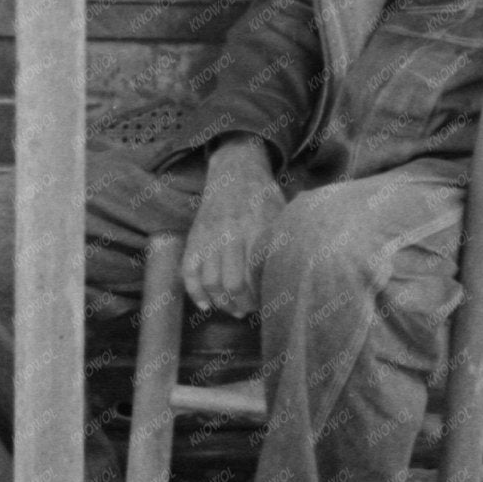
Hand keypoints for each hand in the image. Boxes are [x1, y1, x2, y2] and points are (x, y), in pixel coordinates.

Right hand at [181, 138, 284, 315]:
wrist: (235, 171)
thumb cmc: (264, 196)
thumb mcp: (281, 212)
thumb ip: (283, 239)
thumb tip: (294, 267)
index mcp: (256, 228)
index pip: (253, 273)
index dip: (258, 295)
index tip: (266, 302)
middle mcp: (230, 234)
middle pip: (231, 283)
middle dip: (240, 304)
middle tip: (248, 310)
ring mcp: (209, 237)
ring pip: (209, 281)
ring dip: (220, 302)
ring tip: (232, 309)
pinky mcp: (194, 238)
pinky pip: (188, 271)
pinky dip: (194, 292)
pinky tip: (206, 305)